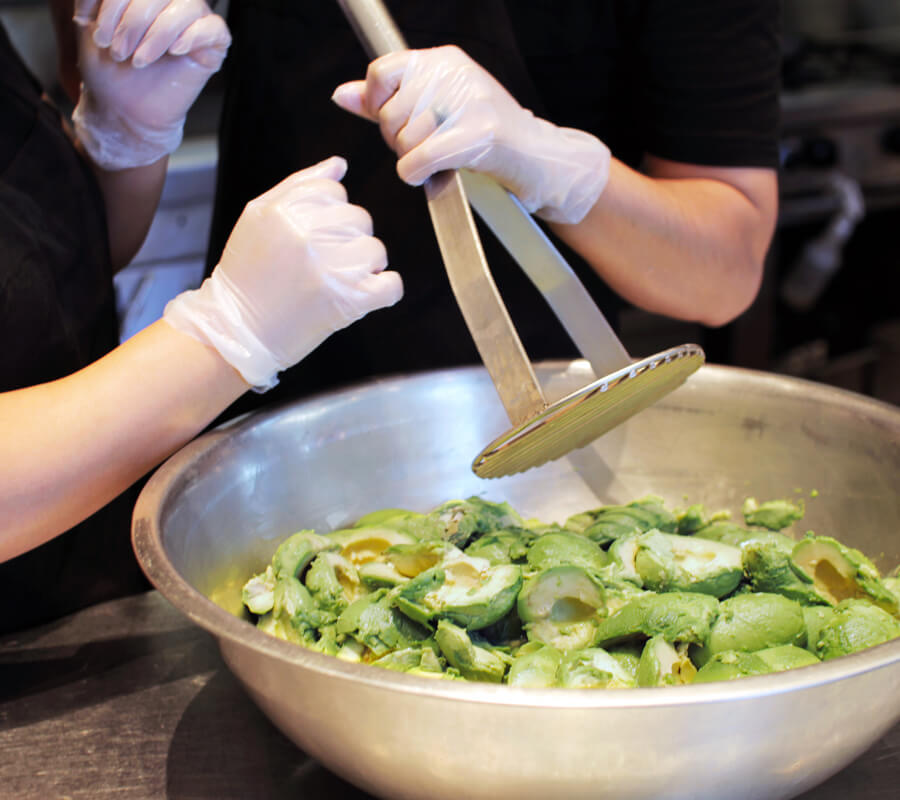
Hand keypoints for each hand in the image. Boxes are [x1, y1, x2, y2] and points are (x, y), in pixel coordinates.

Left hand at [72, 0, 230, 169]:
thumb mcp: (91, 25)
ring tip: (140, 60)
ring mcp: (194, 23)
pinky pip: (214, 28)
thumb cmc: (111, 70)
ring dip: (159, 32)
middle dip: (134, 20)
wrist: (125, 111)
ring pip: (189, 6)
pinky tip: (175, 52)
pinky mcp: (212, 47)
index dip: (114, 3)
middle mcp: (171, 2)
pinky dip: (193, 36)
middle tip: (119, 51)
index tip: (98, 32)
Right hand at [163, 157, 403, 390]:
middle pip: (359, 219)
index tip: (312, 239)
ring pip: (376, 250)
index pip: (335, 191)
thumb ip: (299, 185)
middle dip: (347, 241)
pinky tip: (362, 296)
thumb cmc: (247, 275)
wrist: (236, 331)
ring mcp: (331, 268)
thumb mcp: (258, 217)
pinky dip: (384, 292)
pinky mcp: (349, 301)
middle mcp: (308, 235)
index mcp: (285, 210)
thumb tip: (340, 164)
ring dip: (364, 267)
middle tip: (321, 266)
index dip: (329, 216)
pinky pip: (391, 285)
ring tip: (335, 283)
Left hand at [332, 45, 610, 223]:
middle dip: (399, 142)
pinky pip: (418, 160)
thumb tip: (341, 95)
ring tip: (439, 160)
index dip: (377, 104)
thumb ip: (386, 102)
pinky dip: (417, 175)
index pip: (381, 72)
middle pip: (389, 115)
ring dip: (413, 161)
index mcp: (443, 61)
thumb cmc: (486, 138)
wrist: (539, 160)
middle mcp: (454, 73)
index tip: (394, 122)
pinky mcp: (479, 132)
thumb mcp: (434, 110)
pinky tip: (431, 175)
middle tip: (428, 149)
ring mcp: (468, 101)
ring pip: (402, 141)